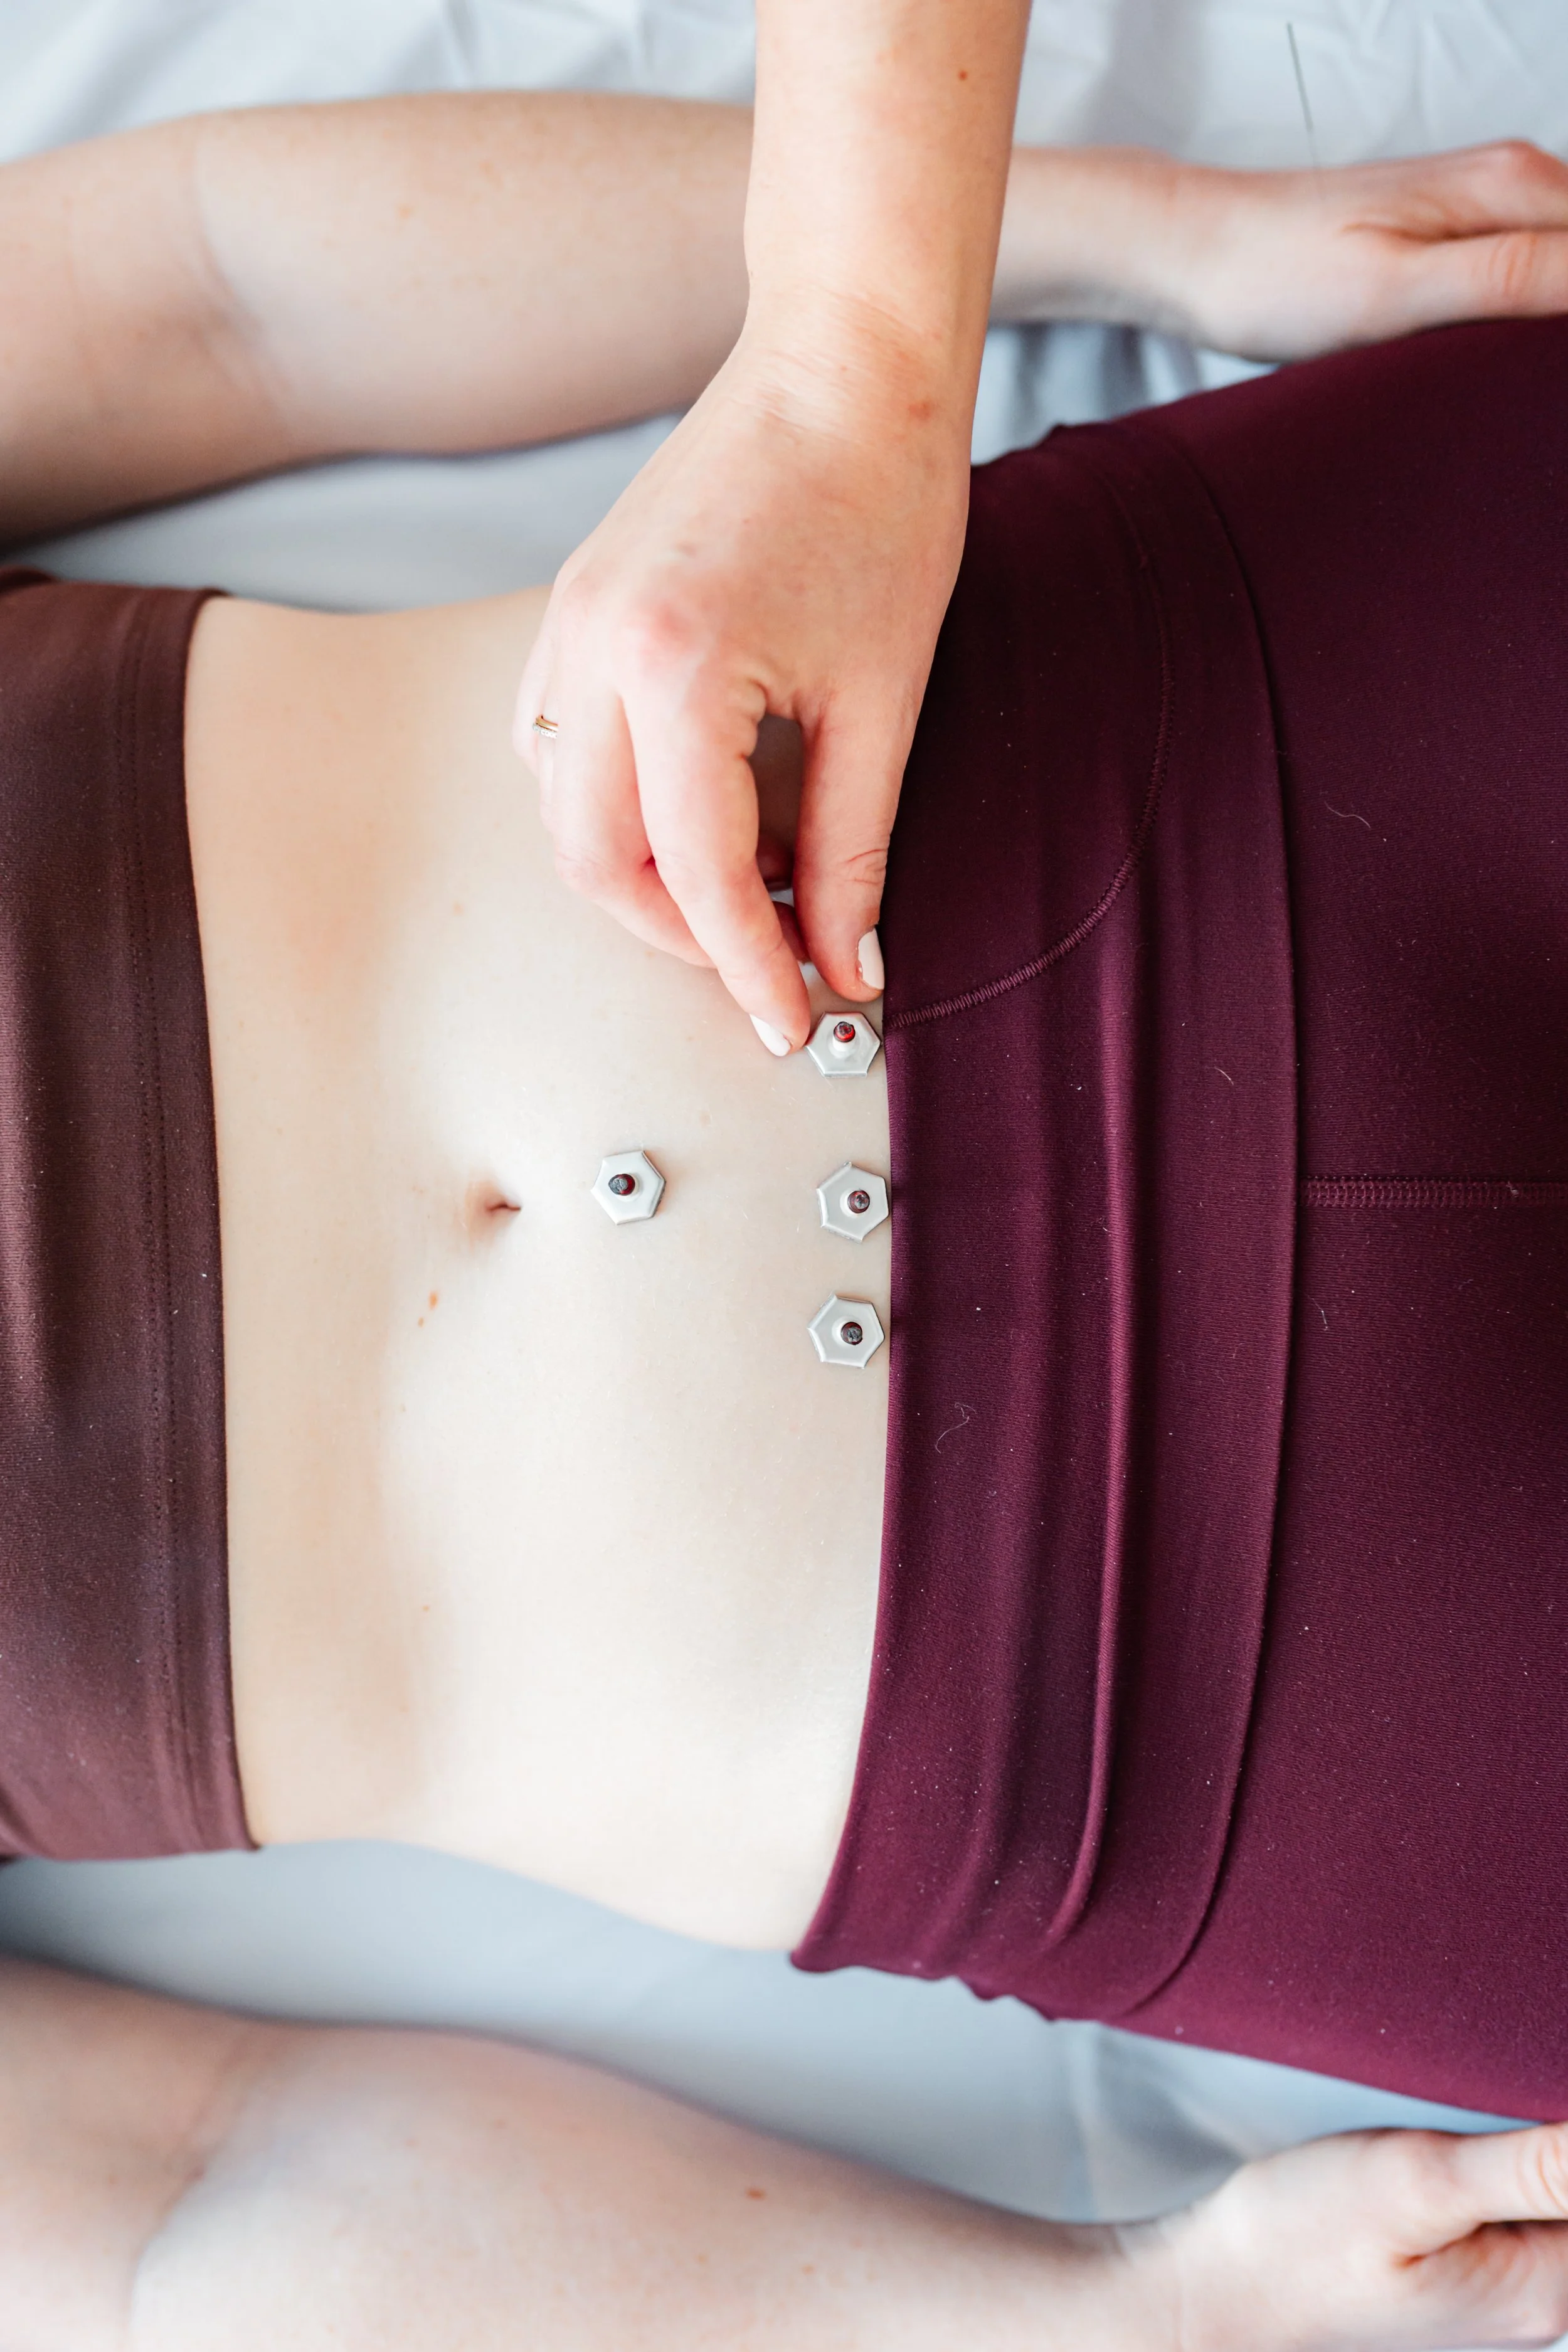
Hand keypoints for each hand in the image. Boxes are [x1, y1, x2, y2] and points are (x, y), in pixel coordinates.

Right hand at [516, 318, 968, 1048]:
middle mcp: (595, 648)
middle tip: (770, 960)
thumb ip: (853, 846)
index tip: (795, 1022)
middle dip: (679, 935)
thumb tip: (847, 963)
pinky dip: (612, 804)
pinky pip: (554, 745)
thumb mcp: (884, 698)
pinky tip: (696, 808)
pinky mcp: (571, 606)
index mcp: (677, 667)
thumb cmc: (885, 505)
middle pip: (594, 861)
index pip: (694, 873)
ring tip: (744, 883)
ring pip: (561, 810)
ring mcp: (567, 622)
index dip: (748, 966)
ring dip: (639, 875)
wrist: (843, 362)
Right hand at [1131, 2119, 1567, 2349]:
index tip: (1500, 2099)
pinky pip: (1500, 2198)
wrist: (1215, 2285)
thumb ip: (1534, 2167)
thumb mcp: (1415, 2182)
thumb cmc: (1301, 2237)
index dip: (1555, 2109)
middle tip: (1460, 2101)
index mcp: (1541, 2291)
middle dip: (1533, 2121)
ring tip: (1441, 2110)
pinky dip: (1481, 2152)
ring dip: (1509, 2133)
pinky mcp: (1454, 2264)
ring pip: (1539, 2188)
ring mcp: (1491, 2285)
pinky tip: (1433, 2130)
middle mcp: (1532, 2299)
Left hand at [1161, 140, 1567, 361]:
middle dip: (1557, 345)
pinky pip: (1516, 287)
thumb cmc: (1275, 274)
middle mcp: (1509, 187)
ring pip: (1555, 282)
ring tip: (1502, 394)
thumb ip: (1514, 278)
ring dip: (1539, 343)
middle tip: (1520, 401)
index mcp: (1515, 188)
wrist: (1192, 255)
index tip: (1546, 385)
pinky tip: (1481, 374)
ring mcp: (1478, 215)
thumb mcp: (1399, 290)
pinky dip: (1510, 335)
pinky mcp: (1445, 248)